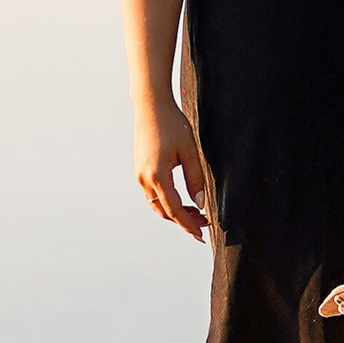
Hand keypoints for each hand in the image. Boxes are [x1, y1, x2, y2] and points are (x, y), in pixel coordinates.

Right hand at [134, 101, 209, 239]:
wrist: (151, 106)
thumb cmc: (172, 125)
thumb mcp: (190, 151)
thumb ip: (196, 178)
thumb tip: (200, 203)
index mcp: (157, 176)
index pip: (174, 210)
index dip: (188, 225)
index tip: (201, 235)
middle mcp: (144, 179)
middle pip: (164, 211)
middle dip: (183, 221)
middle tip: (203, 223)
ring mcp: (140, 175)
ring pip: (157, 204)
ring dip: (174, 212)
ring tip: (195, 213)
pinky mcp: (140, 169)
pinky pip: (153, 194)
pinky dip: (167, 201)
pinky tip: (181, 199)